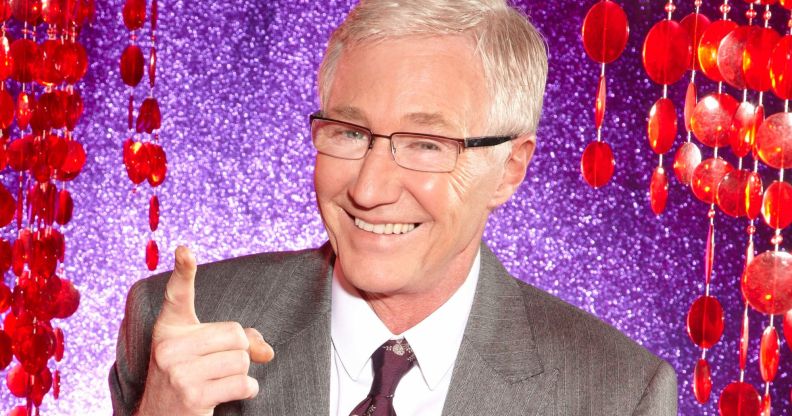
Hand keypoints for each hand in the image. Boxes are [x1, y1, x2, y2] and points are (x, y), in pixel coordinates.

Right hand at [136, 246, 274, 414]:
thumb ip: (235, 341)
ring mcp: (178, 372)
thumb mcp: (203, 353)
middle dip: (240, 351)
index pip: (178, 294)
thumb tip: (267, 351)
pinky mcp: (192, 395)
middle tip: (221, 366)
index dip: (183, 270)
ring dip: (241, 374)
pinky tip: (227, 394)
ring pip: (241, 360)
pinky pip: (243, 383)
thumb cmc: (188, 380)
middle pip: (235, 334)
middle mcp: (169, 347)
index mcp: (169, 329)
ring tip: (219, 382)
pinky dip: (247, 390)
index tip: (185, 249)